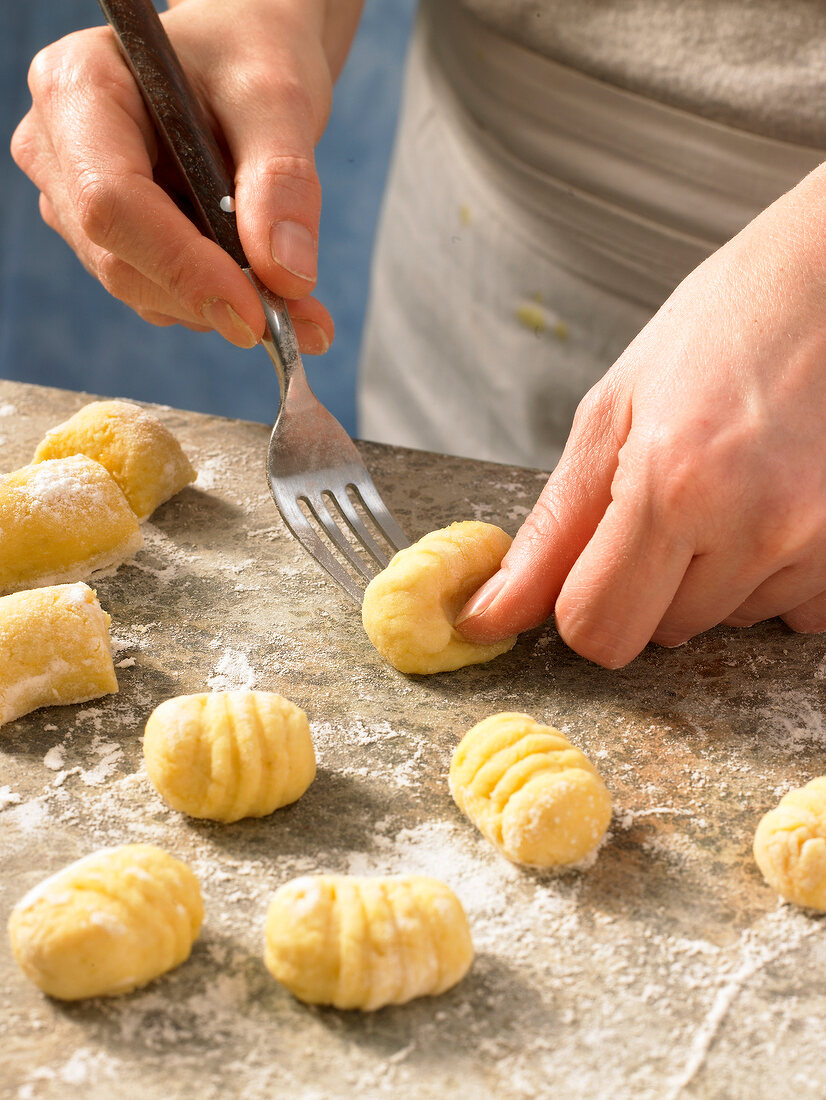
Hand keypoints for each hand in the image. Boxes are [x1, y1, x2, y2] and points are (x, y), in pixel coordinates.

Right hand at [10, 0, 359, 350]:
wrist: (241, 61)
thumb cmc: (248, 55)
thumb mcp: (278, 98)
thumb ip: (282, 181)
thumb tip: (285, 275)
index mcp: (78, 87)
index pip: (112, 201)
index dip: (182, 266)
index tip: (255, 311)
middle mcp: (58, 149)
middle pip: (119, 258)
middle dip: (212, 299)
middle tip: (303, 320)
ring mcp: (74, 200)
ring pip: (140, 288)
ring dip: (222, 309)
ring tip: (298, 302)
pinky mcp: (107, 239)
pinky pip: (158, 294)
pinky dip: (218, 304)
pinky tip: (265, 288)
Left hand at [457, 164, 825, 666]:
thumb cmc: (721, 328)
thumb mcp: (612, 413)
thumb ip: (553, 528)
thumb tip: (492, 615)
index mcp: (671, 484)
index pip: (597, 630)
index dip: (581, 604)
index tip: (591, 566)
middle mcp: (752, 525)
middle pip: (658, 635)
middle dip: (647, 585)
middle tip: (672, 499)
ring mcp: (816, 543)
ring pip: (724, 623)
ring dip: (712, 575)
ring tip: (731, 485)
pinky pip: (793, 615)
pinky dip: (772, 576)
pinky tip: (775, 505)